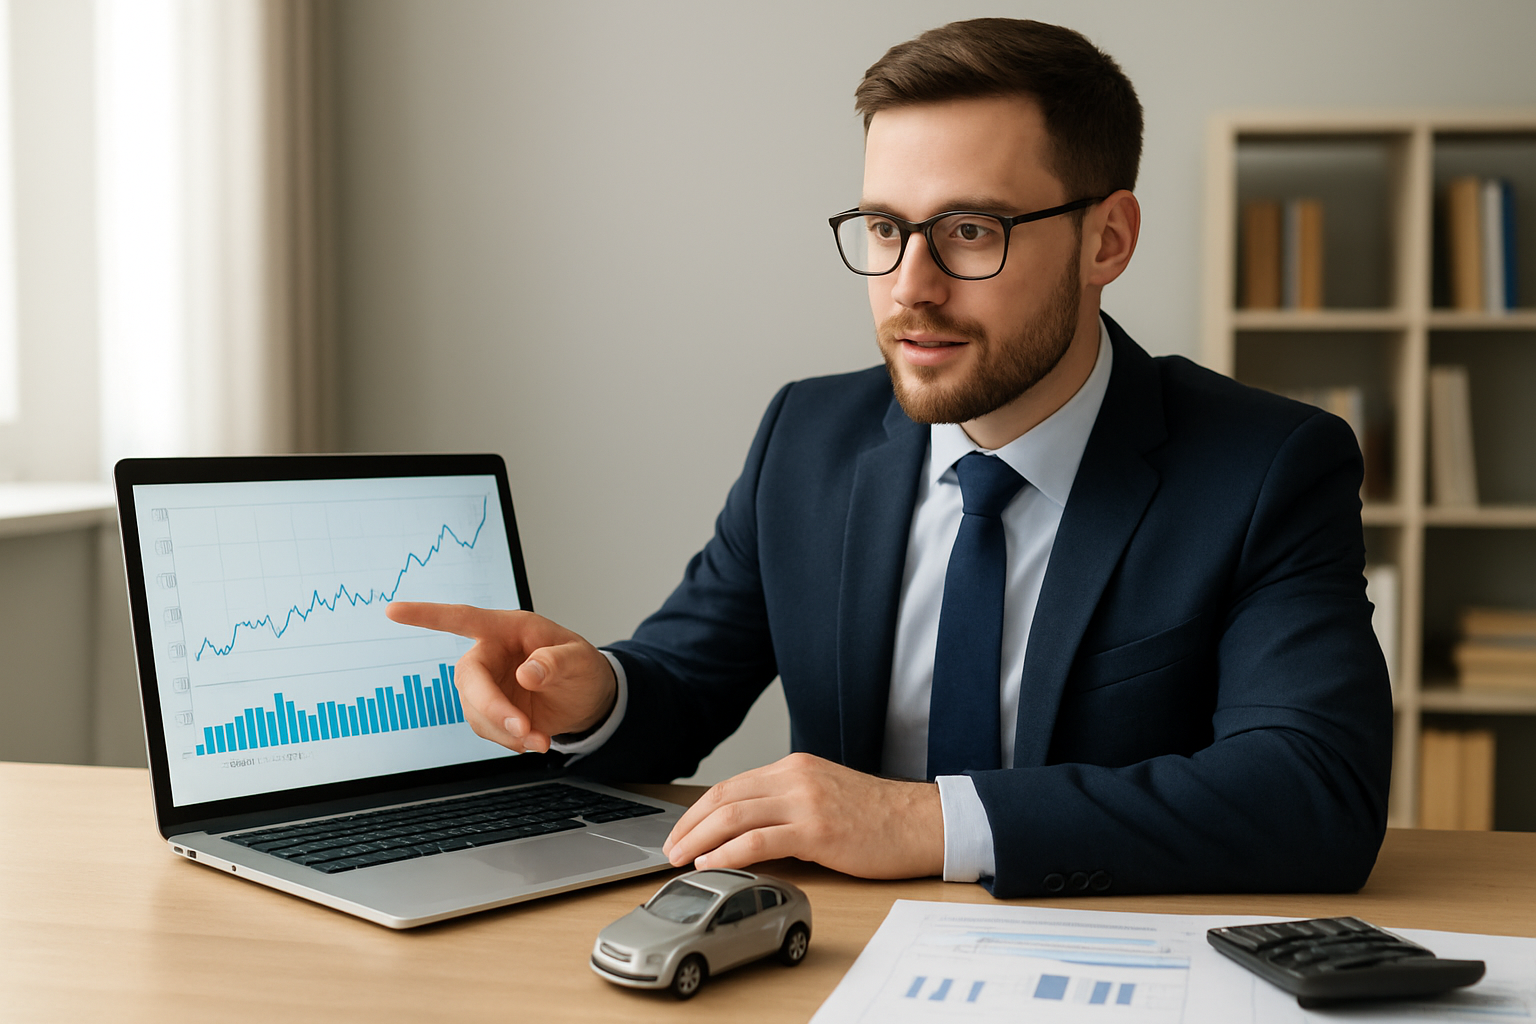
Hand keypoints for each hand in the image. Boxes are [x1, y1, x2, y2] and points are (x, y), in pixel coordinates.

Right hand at [383, 603, 615, 752]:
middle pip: (468, 678)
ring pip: (475, 710)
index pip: (463, 618)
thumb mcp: (580, 660)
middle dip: (491, 707)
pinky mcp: (488, 709)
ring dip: (505, 731)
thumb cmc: (582, 668)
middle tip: (524, 729)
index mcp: (508, 629)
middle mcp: (490, 653)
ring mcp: (486, 683)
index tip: (393, 611)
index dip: (427, 615)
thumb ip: (556, 662)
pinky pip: (485, 728)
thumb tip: (527, 673)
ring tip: (540, 740)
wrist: (588, 700)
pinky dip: (508, 740)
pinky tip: (533, 740)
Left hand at [662, 753, 943, 878]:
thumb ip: (789, 805)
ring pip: (735, 815)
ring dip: (700, 839)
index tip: (681, 832)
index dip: (699, 811)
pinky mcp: (817, 830)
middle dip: (690, 825)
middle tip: (669, 849)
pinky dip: (729, 852)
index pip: (731, 785)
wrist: (922, 822)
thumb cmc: (879, 818)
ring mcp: (806, 801)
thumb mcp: (825, 797)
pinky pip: (760, 840)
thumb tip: (749, 833)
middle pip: (725, 797)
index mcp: (795, 768)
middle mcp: (795, 777)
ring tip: (681, 860)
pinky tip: (712, 864)